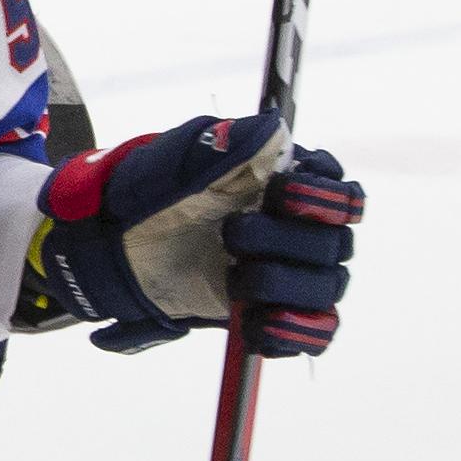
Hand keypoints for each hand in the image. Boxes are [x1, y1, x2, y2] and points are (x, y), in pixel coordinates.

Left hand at [18, 115, 362, 357]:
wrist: (119, 241)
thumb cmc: (154, 190)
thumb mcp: (180, 157)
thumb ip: (228, 143)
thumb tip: (275, 128)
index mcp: (292, 184)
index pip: (342, 195)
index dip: (319, 197)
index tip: (278, 193)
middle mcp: (303, 229)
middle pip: (334, 244)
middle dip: (285, 241)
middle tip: (232, 234)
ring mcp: (292, 272)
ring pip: (325, 288)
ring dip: (282, 286)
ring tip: (234, 279)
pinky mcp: (274, 311)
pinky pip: (308, 332)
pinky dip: (286, 332)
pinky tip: (252, 322)